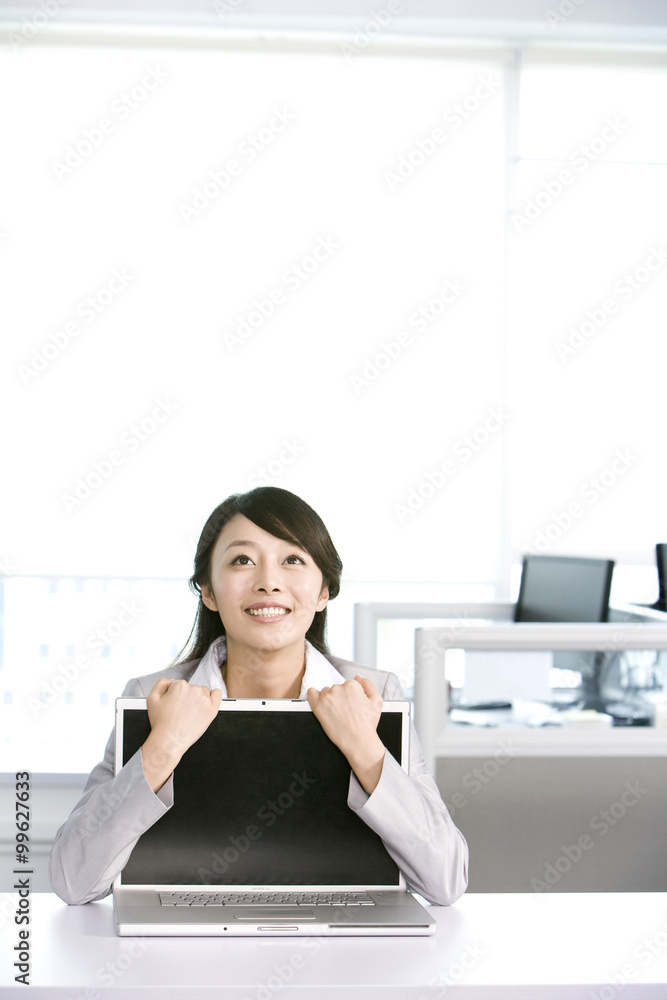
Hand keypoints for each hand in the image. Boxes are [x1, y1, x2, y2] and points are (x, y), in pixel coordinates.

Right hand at [142, 678, 221, 791]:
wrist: (169, 740)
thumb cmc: (160, 723)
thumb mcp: (152, 699)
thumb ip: (161, 683)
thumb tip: (171, 680)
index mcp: (179, 685)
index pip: (180, 685)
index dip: (175, 695)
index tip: (174, 704)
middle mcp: (193, 690)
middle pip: (192, 688)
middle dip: (187, 697)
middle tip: (180, 710)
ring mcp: (204, 699)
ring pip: (203, 692)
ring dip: (198, 698)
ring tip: (190, 711)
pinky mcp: (212, 709)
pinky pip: (217, 695)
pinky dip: (214, 696)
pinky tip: (207, 703)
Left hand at [307, 675, 384, 793]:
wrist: (358, 741)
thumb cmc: (368, 723)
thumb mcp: (377, 701)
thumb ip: (367, 684)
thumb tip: (357, 676)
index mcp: (352, 685)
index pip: (348, 685)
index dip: (350, 697)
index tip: (352, 706)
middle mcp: (338, 688)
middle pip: (336, 688)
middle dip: (340, 698)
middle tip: (345, 712)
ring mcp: (327, 697)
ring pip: (325, 692)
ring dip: (329, 700)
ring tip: (337, 714)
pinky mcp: (318, 706)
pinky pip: (311, 693)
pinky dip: (313, 696)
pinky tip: (320, 703)